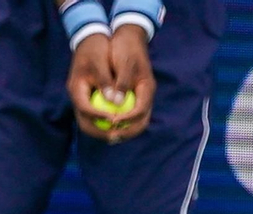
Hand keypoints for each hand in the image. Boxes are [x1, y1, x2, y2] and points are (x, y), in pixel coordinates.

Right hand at [67, 33, 117, 140]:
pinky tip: (120, 124)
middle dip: (102, 132)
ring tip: (121, 134)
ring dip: (104, 131)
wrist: (90, 39)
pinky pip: (96, 118)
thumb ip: (107, 83)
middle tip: (118, 136)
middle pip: (85, 124)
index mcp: (76, 88)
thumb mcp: (101, 62)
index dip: (100, 117)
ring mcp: (81, 100)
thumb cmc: (96, 48)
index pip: (86, 109)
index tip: (116, 120)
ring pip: (90, 124)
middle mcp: (77, 98)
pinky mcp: (88, 100)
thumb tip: (117, 102)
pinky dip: (107, 123)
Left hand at [102, 25, 155, 141]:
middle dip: (125, 132)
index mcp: (147, 88)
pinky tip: (104, 125)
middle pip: (140, 122)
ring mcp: (139, 97)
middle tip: (109, 137)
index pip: (140, 112)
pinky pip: (127, 115)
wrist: (128, 37)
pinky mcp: (132, 96)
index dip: (126, 120)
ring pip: (135, 122)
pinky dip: (118, 122)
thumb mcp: (123, 63)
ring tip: (106, 136)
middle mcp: (145, 95)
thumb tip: (116, 103)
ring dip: (122, 131)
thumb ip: (121, 84)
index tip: (110, 122)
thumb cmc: (125, 48)